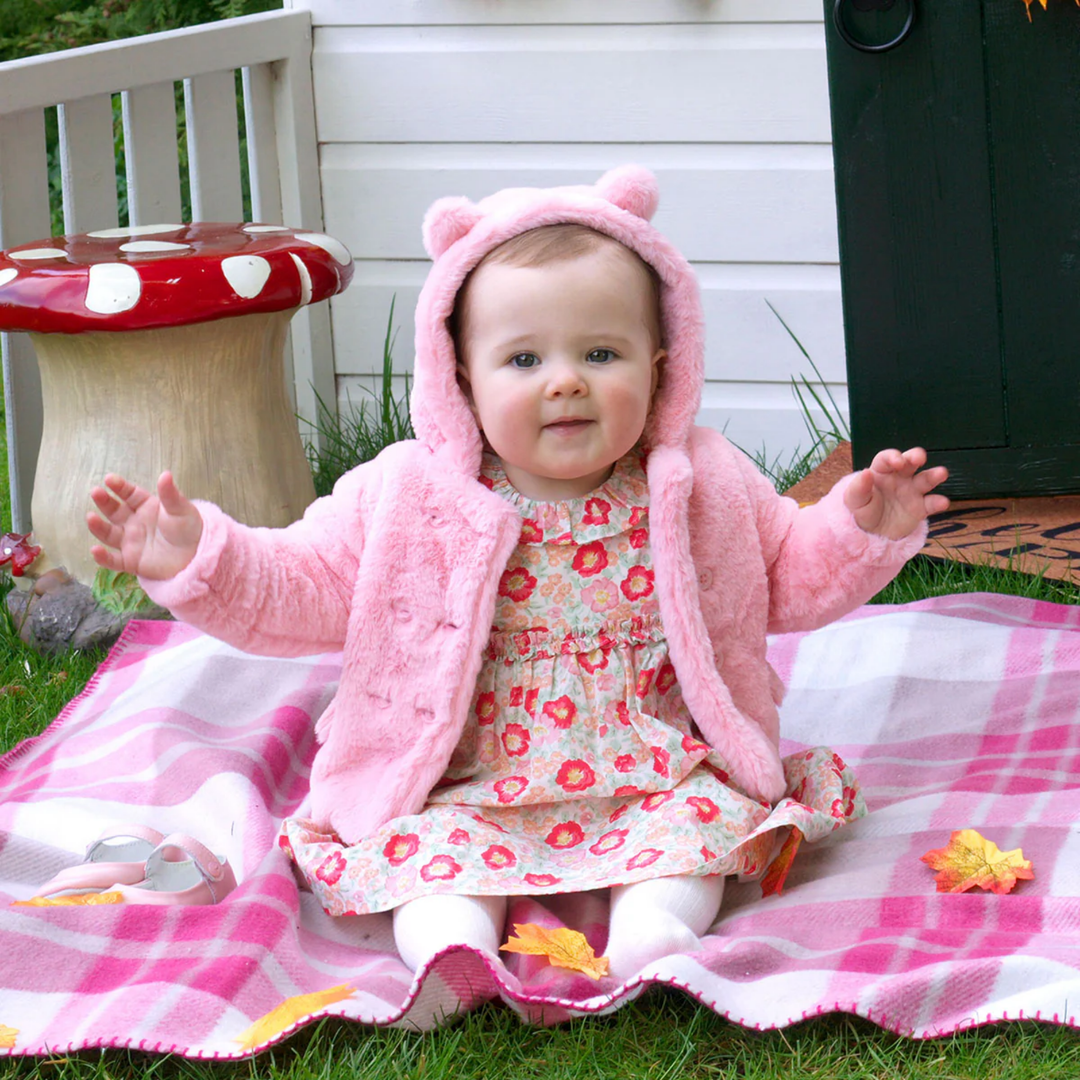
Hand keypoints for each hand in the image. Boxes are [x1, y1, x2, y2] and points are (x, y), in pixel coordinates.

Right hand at [87, 471, 202, 579]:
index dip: (119, 487)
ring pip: (109, 534)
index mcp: (145, 506)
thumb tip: (165, 474)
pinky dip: (103, 557)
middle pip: (114, 511)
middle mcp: (133, 522)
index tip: (109, 479)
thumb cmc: (188, 528)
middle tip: (96, 492)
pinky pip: (113, 560)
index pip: (129, 494)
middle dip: (104, 502)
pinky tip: (95, 551)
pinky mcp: (131, 561)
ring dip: (98, 526)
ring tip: (90, 517)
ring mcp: (130, 541)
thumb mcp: (181, 510)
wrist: (197, 556)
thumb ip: (170, 494)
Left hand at [843, 447, 949, 539]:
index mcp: (881, 472)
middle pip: (910, 461)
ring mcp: (912, 491)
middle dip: (916, 456)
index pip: (887, 458)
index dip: (893, 457)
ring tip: (941, 473)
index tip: (897, 461)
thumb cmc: (862, 511)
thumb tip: (866, 472)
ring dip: (934, 474)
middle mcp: (899, 477)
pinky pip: (931, 503)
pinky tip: (941, 502)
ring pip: (926, 478)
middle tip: (919, 458)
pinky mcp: (920, 508)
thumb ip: (858, 487)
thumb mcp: (854, 500)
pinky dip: (938, 502)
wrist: (871, 534)